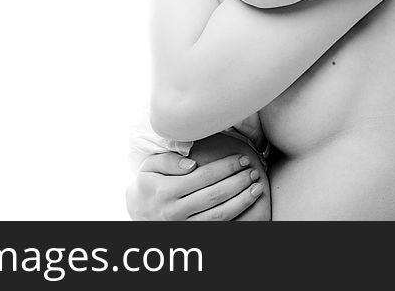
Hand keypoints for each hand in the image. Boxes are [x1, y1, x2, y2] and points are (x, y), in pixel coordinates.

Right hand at [125, 151, 262, 220]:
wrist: (137, 214)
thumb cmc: (148, 185)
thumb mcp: (149, 168)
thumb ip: (168, 161)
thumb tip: (192, 164)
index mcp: (165, 191)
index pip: (203, 177)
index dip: (226, 167)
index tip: (242, 158)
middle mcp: (174, 211)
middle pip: (214, 196)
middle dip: (238, 182)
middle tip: (253, 170)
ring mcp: (184, 227)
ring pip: (219, 215)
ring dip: (242, 201)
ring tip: (256, 187)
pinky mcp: (192, 235)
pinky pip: (218, 227)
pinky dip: (235, 217)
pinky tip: (246, 204)